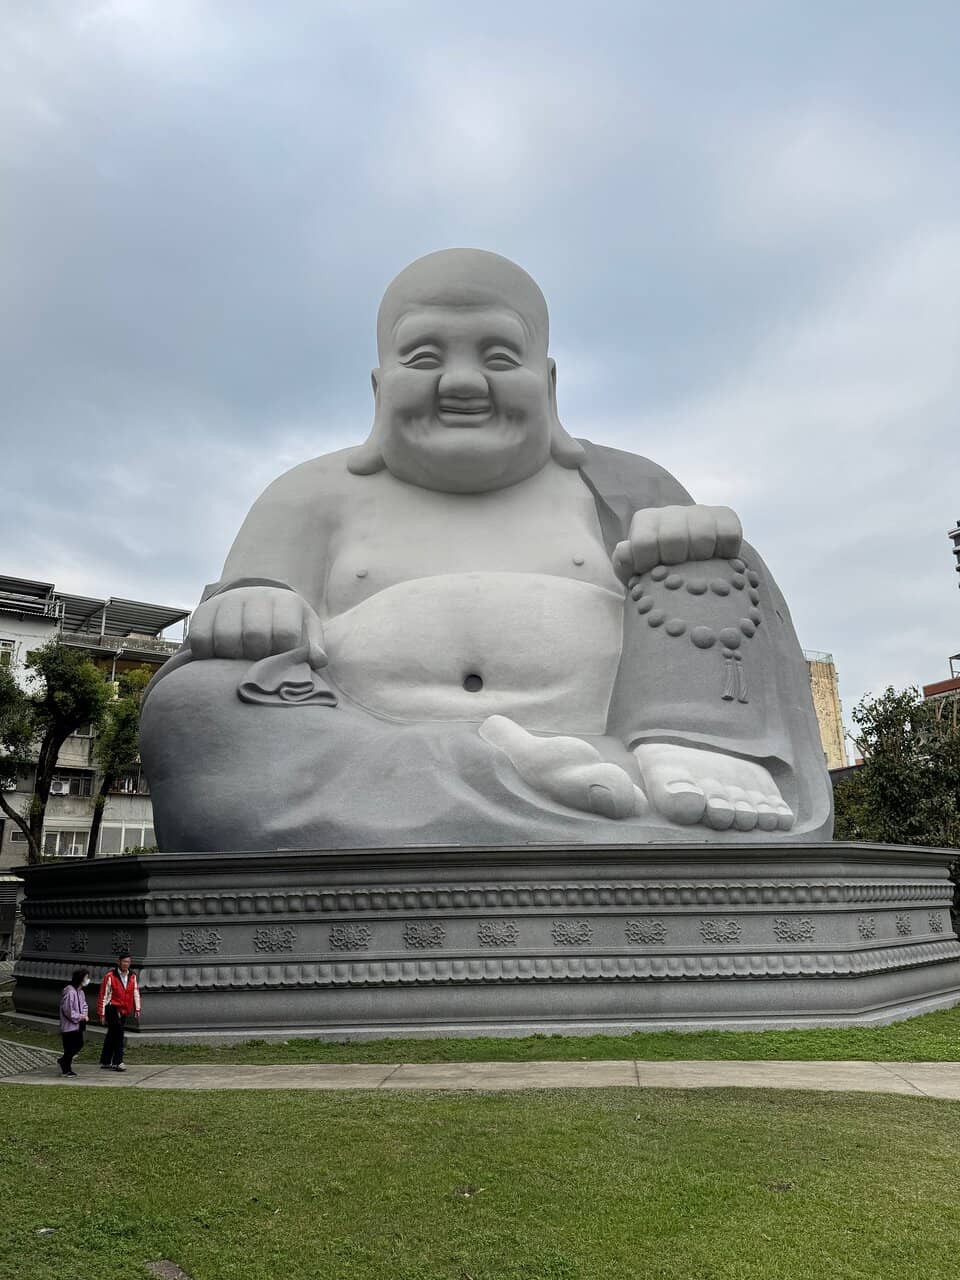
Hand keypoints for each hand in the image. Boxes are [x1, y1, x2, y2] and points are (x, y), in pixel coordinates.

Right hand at [188, 586, 325, 666]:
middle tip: (259, 664)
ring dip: (233, 659)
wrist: (255, 602)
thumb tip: (317, 661)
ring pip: (225, 639)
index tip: (281, 661)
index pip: (285, 633)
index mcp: (285, 601)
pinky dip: (207, 655)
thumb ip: (313, 646)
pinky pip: (200, 639)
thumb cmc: (284, 624)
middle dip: (258, 658)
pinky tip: (218, 660)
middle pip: (255, 636)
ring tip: (240, 662)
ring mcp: (226, 602)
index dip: (283, 655)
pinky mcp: (203, 611)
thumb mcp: (305, 630)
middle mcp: (254, 596)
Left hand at [612, 504, 741, 583]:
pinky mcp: (725, 517)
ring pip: (703, 535)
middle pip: (674, 537)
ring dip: (701, 560)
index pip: (643, 542)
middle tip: (679, 575)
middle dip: (676, 562)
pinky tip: (719, 562)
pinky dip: (726, 553)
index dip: (648, 565)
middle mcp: (671, 512)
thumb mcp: (635, 573)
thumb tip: (626, 549)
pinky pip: (729, 534)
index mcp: (646, 521)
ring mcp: (699, 512)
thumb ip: (624, 563)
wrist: (690, 570)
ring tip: (699, 571)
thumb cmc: (658, 573)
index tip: (653, 576)